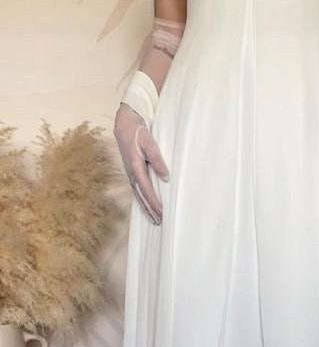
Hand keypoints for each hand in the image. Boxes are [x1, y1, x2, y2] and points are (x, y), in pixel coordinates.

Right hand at [113, 103, 168, 223]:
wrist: (124, 124)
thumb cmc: (138, 132)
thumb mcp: (150, 143)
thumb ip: (157, 159)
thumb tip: (165, 177)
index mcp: (135, 167)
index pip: (146, 189)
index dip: (154, 202)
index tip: (162, 213)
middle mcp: (131, 173)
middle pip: (141, 196)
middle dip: (150, 209)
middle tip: (159, 222)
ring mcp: (130, 173)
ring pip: (138, 194)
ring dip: (146, 207)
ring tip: (154, 219)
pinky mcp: (132, 171)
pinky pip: (137, 189)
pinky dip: (142, 199)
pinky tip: (147, 206)